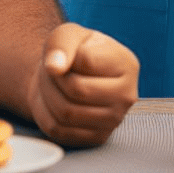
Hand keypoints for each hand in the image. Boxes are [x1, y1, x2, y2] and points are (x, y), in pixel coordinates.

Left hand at [26, 22, 137, 146]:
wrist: (70, 75)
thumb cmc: (74, 51)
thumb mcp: (68, 34)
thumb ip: (61, 44)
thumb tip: (54, 67)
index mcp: (127, 64)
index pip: (86, 62)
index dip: (65, 55)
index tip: (64, 53)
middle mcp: (127, 95)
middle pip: (76, 90)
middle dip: (53, 76)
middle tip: (51, 69)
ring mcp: (114, 121)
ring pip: (66, 112)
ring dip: (47, 93)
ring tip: (51, 82)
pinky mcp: (97, 138)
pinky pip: (58, 130)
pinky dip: (46, 113)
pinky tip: (53, 99)